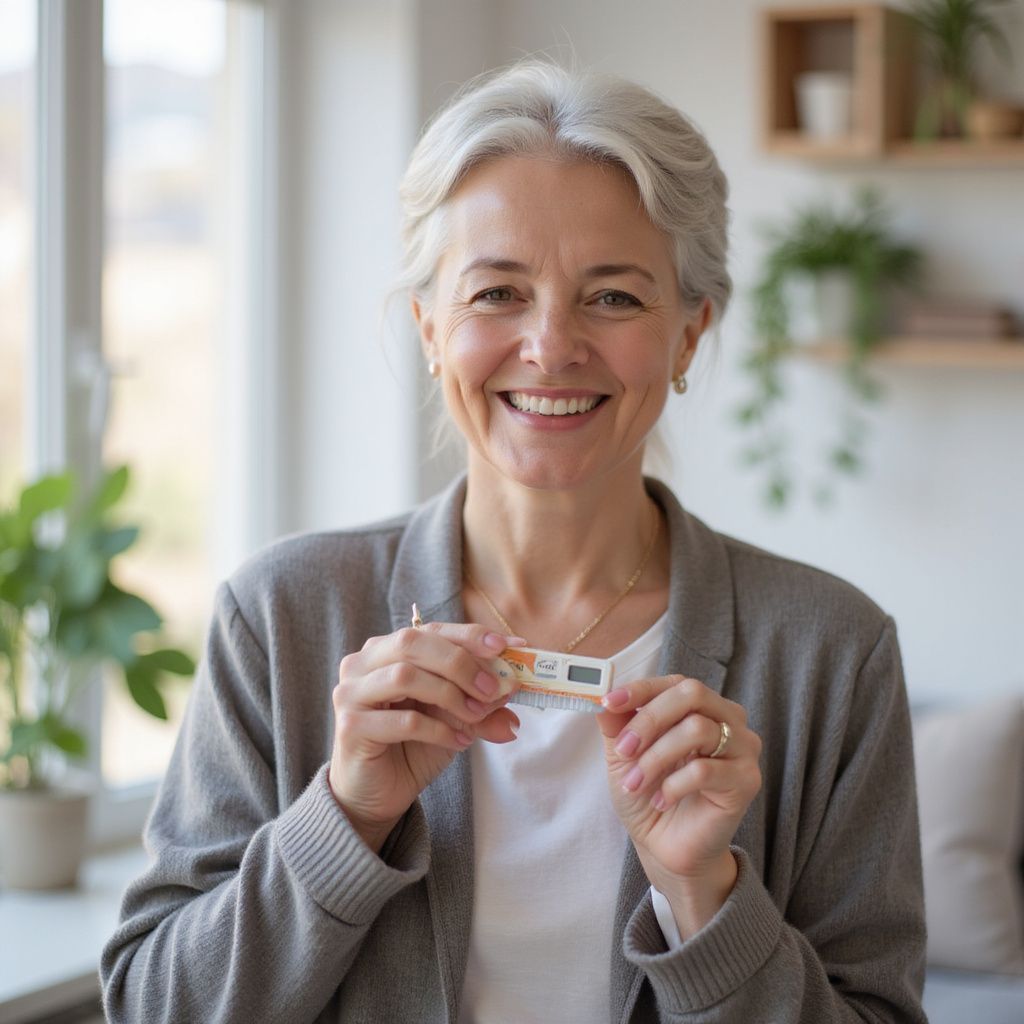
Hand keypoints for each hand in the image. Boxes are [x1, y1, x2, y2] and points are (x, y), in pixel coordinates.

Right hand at [329, 622, 521, 851]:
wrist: (377, 795)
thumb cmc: (413, 746)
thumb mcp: (455, 718)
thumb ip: (481, 702)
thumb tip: (514, 689)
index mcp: (386, 649)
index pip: (431, 629)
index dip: (470, 635)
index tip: (508, 646)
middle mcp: (362, 663)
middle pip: (412, 643)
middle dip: (460, 662)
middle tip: (493, 687)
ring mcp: (351, 694)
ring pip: (404, 676)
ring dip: (450, 694)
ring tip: (476, 715)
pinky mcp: (351, 728)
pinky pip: (403, 720)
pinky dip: (439, 730)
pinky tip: (459, 742)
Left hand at [597, 676, 761, 936]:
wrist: (667, 847)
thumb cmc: (649, 794)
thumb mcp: (624, 755)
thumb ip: (616, 724)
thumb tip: (602, 697)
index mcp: (701, 707)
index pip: (675, 683)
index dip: (640, 690)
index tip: (607, 702)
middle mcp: (728, 720)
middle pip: (692, 694)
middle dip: (649, 719)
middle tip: (624, 749)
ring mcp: (742, 748)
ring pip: (698, 729)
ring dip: (656, 757)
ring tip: (635, 783)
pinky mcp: (747, 780)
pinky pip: (706, 770)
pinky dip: (673, 785)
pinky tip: (661, 800)